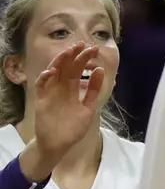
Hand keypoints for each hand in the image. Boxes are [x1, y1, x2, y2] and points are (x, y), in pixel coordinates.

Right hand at [25, 42, 103, 172]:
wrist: (59, 144)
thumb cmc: (73, 127)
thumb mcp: (89, 108)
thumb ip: (94, 91)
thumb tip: (100, 70)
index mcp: (72, 89)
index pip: (78, 70)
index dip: (84, 59)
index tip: (93, 48)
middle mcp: (61, 88)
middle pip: (66, 68)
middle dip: (74, 55)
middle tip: (82, 44)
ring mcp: (50, 92)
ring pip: (53, 72)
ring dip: (59, 62)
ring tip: (68, 52)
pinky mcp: (41, 100)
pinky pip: (41, 86)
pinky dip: (45, 78)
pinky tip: (52, 71)